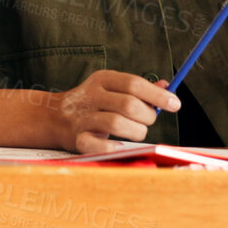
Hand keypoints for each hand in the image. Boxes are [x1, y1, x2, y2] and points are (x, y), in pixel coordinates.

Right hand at [54, 70, 181, 154]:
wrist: (52, 117)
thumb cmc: (92, 103)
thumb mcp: (111, 88)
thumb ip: (139, 88)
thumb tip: (167, 86)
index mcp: (102, 80)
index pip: (134, 83)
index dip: (158, 95)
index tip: (175, 104)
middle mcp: (91, 96)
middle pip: (129, 104)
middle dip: (147, 117)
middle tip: (147, 121)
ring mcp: (82, 118)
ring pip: (118, 124)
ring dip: (136, 132)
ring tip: (135, 132)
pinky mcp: (77, 138)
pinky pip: (98, 145)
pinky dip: (113, 147)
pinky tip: (119, 145)